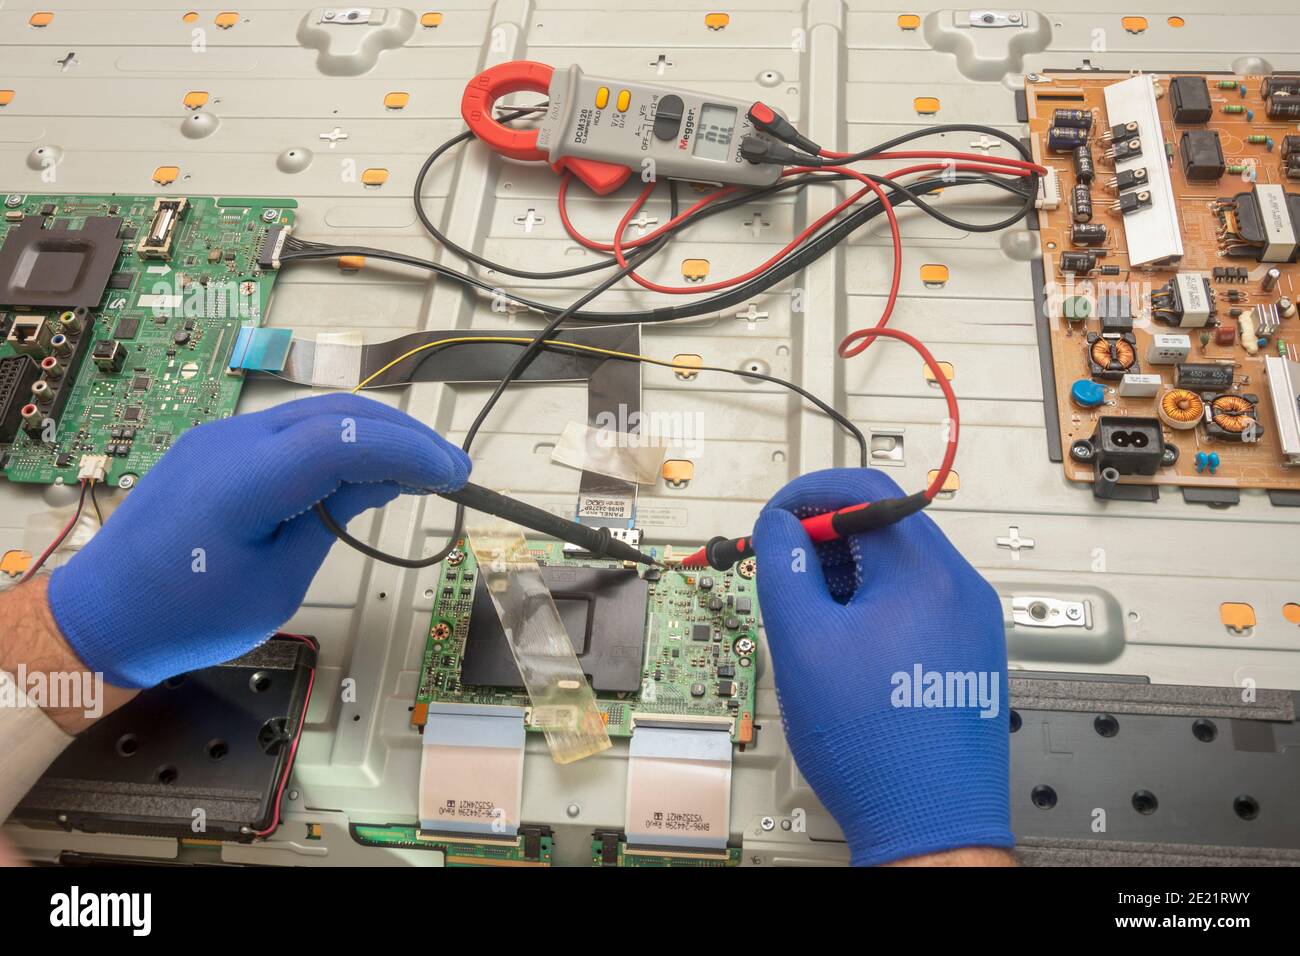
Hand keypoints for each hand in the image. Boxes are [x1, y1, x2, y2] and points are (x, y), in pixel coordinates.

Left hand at [47, 394, 470, 688]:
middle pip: (335, 413)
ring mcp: (219, 435)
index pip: (344, 441)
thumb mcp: (279, 580)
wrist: (104, 614)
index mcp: (241, 483)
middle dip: (402, 435)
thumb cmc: (188, 616)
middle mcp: (229, 441)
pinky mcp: (217, 444)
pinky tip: (365, 463)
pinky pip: (289, 428)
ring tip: (420, 465)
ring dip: (374, 432)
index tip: (454, 474)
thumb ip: (333, 519)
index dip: (407, 451)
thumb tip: (387, 479)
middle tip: (451, 467)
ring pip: (315, 412)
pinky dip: (338, 439)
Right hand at [751, 468, 1011, 865]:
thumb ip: (784, 569)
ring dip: (848, 573)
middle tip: (785, 570)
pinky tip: (846, 645)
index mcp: (926, 575)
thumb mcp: (803, 643)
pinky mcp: (969, 651)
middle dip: (824, 539)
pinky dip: (874, 604)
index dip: (810, 495)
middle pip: (885, 525)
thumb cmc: (876, 746)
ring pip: (899, 565)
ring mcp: (971, 622)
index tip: (777, 518)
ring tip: (814, 620)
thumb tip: (779, 526)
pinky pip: (917, 601)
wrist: (928, 822)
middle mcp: (960, 589)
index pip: (867, 493)